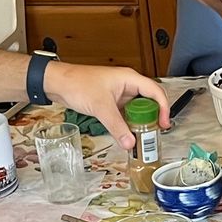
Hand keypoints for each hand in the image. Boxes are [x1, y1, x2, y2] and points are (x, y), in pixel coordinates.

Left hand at [47, 60, 168, 150]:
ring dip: (140, 122)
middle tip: (153, 133)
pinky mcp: (111, 101)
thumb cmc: (77, 84)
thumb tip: (130, 142)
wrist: (58, 83)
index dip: (164, 108)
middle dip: (153, 117)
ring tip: (141, 137)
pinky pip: (126, 113)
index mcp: (130, 79)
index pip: (156, 92)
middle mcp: (127, 85)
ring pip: (137, 109)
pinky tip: (127, 133)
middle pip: (149, 101)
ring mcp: (119, 93)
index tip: (163, 124)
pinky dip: (128, 123)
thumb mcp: (101, 107)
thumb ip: (117, 126)